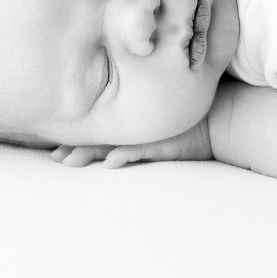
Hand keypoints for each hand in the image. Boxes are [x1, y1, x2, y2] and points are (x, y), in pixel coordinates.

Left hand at [50, 121, 212, 168]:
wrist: (222, 115)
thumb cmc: (190, 119)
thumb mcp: (161, 121)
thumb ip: (140, 119)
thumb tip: (116, 139)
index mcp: (133, 122)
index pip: (99, 129)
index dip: (76, 137)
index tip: (54, 148)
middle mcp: (137, 127)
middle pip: (100, 138)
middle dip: (75, 148)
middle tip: (54, 158)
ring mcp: (149, 135)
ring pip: (113, 144)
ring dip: (90, 153)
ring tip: (69, 160)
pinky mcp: (165, 143)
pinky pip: (141, 150)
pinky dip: (125, 155)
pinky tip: (111, 162)